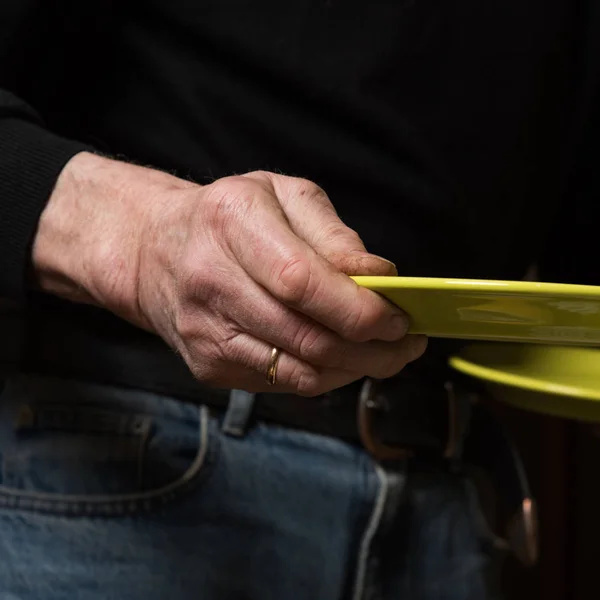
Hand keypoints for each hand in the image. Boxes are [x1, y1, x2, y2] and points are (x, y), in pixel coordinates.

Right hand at [33, 153, 426, 394]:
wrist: (154, 252)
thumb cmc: (227, 218)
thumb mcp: (282, 196)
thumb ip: (334, 235)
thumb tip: (379, 280)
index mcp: (231, 222)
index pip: (302, 282)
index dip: (358, 309)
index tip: (399, 317)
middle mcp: (210, 281)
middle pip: (307, 337)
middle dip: (372, 350)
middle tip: (406, 344)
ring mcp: (205, 333)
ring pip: (300, 372)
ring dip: (357, 370)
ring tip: (386, 355)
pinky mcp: (209, 366)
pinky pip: (284, 384)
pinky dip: (326, 376)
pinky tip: (344, 359)